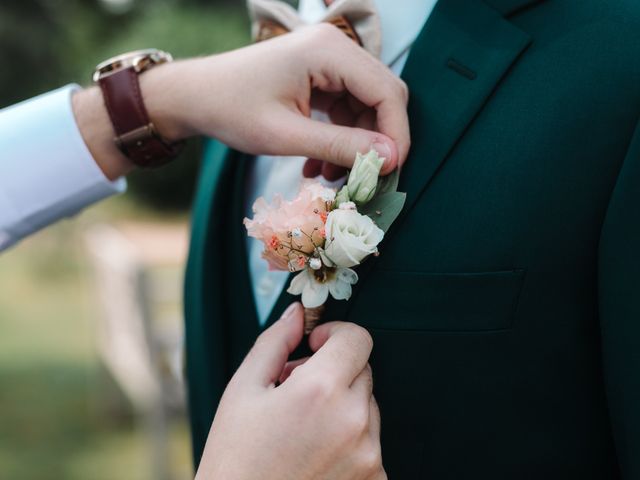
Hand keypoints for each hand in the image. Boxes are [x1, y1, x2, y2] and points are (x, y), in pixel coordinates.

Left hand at [73, 24, 409, 181]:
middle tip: (364, 178)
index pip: (386, 91)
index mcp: (328, 51)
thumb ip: (341, 146)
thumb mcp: (286, 136)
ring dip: (355, 145)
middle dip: (377, 141)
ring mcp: (327, 60)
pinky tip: (319, 165)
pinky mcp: (320, 75)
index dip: (396, 134)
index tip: (390, 172)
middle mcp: (334, 47)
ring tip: (331, 177)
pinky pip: (346, 109)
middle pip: (381, 96)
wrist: (195, 96)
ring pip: (365, 107)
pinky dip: (339, 139)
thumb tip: (391, 160)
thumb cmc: (231, 110)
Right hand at [195, 303, 385, 479]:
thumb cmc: (236, 459)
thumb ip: (275, 342)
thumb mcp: (243, 390)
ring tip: (302, 427)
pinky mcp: (374, 478)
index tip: (315, 346)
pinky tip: (315, 452)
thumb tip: (296, 313)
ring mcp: (368, 454)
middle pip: (362, 371)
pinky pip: (370, 441)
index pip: (358, 338)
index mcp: (321, 390)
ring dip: (342, 406)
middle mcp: (353, 421)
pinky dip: (350, 439)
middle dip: (333, 372)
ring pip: (367, 406)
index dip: (334, 335)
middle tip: (296, 391)